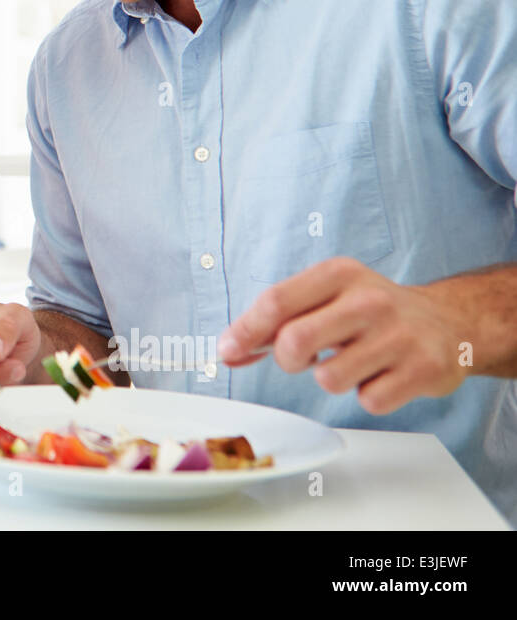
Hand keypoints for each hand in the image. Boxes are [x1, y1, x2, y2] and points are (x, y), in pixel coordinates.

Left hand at [218, 256, 469, 414]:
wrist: (448, 323)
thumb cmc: (370, 312)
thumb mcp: (324, 298)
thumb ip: (274, 321)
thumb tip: (228, 350)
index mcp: (338, 274)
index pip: (275, 302)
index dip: (244, 332)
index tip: (229, 351)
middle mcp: (370, 300)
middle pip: (295, 342)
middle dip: (287, 360)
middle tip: (303, 358)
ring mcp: (399, 335)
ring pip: (329, 379)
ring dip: (332, 379)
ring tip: (353, 362)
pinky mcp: (423, 369)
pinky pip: (370, 400)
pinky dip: (369, 395)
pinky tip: (383, 374)